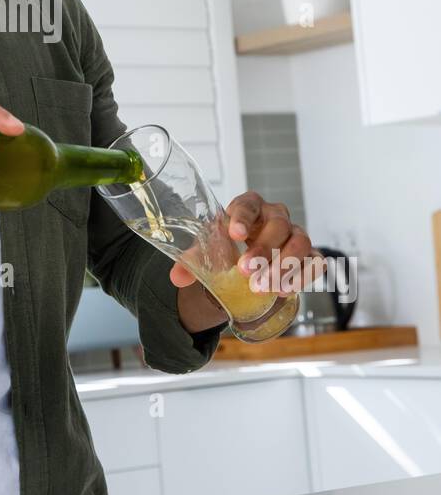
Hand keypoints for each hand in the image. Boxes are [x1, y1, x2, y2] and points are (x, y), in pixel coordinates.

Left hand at [169, 190, 323, 295]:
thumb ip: (193, 261)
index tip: (234, 234)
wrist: (251, 258)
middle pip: (278, 225)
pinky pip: (316, 262)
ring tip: (264, 286)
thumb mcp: (210, 250)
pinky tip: (284, 290)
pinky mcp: (310, 255)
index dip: (242, 217)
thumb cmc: (230, 247)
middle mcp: (276, 216)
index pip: (248, 204)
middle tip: (245, 272)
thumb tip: (177, 277)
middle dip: (263, 249)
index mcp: (250, 207)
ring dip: (284, 265)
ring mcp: (296, 234)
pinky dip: (303, 276)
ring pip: (301, 242)